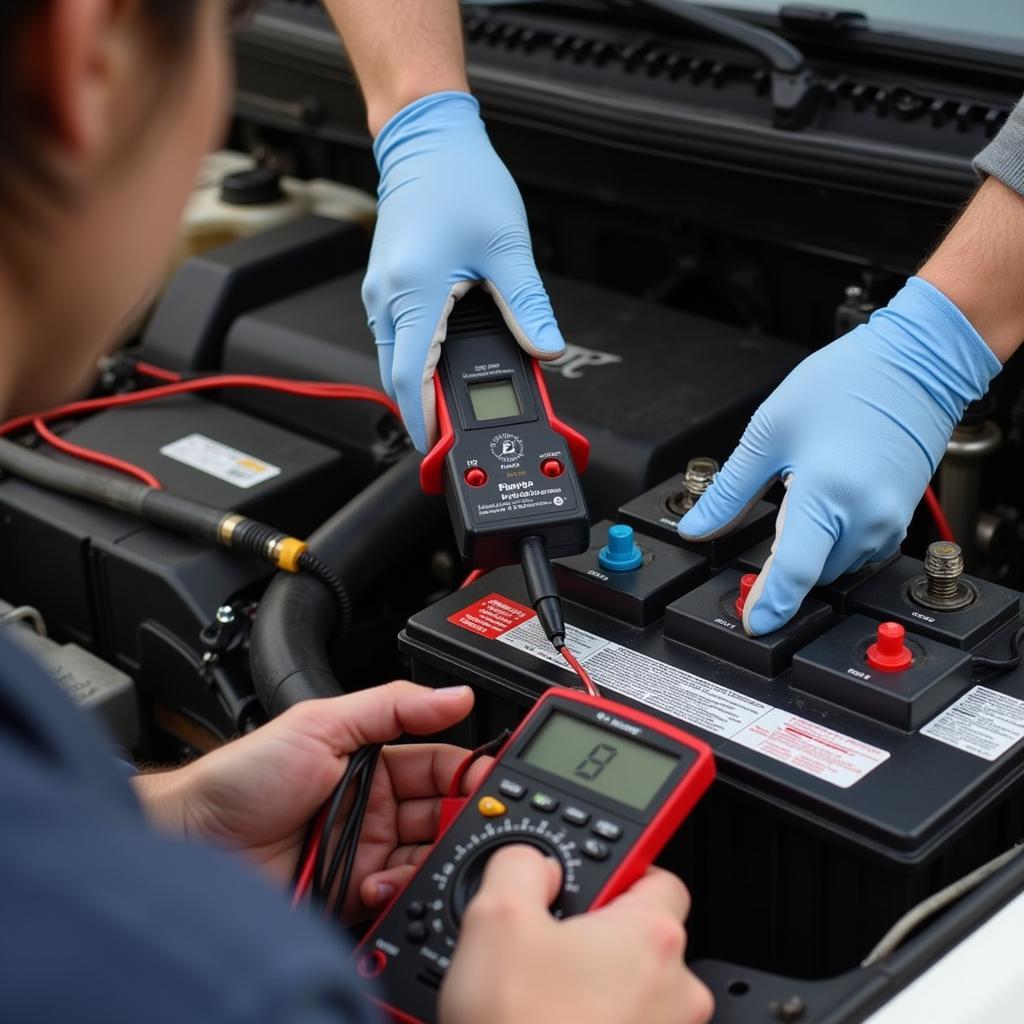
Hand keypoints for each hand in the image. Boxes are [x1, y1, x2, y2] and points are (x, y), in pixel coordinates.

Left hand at [134, 682, 490, 921]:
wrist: (192, 839)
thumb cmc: (244, 775)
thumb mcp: (321, 723)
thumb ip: (392, 706)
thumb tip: (455, 694)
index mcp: (374, 761)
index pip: (440, 765)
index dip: (469, 773)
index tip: (493, 780)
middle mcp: (375, 806)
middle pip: (440, 814)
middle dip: (458, 819)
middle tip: (469, 822)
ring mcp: (365, 851)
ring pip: (425, 857)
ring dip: (431, 857)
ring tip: (417, 852)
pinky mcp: (352, 894)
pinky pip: (396, 895)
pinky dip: (400, 891)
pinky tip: (382, 882)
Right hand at [364, 90, 564, 451]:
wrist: (428, 137)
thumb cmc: (460, 179)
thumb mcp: (507, 249)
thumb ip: (528, 307)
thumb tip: (546, 348)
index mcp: (413, 293)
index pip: (410, 379)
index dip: (424, 421)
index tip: (437, 447)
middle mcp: (388, 297)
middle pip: (397, 377)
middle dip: (424, 412)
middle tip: (454, 435)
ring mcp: (383, 291)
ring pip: (396, 359)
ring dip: (421, 386)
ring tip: (456, 406)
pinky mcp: (389, 284)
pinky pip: (398, 336)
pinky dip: (418, 359)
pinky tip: (445, 364)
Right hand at [440, 845, 711, 1023]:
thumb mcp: (496, 919)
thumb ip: (520, 864)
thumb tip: (530, 860)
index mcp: (651, 935)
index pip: (654, 872)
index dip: (612, 869)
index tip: (585, 877)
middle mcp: (676, 989)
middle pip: (637, 933)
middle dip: (591, 934)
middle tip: (541, 945)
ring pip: (628, 988)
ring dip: (589, 984)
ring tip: (536, 996)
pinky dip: (591, 1022)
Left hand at [679, 276, 1000, 633]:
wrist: (914, 364)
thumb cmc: (846, 385)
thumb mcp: (768, 433)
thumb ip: (729, 492)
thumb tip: (698, 528)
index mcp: (826, 496)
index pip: (793, 572)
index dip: (769, 604)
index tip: (752, 623)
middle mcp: (864, 519)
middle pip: (810, 573)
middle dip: (780, 566)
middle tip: (763, 532)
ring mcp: (887, 523)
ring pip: (833, 566)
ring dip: (808, 552)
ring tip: (800, 497)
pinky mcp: (899, 521)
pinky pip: (856, 551)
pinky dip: (831, 541)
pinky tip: (823, 504)